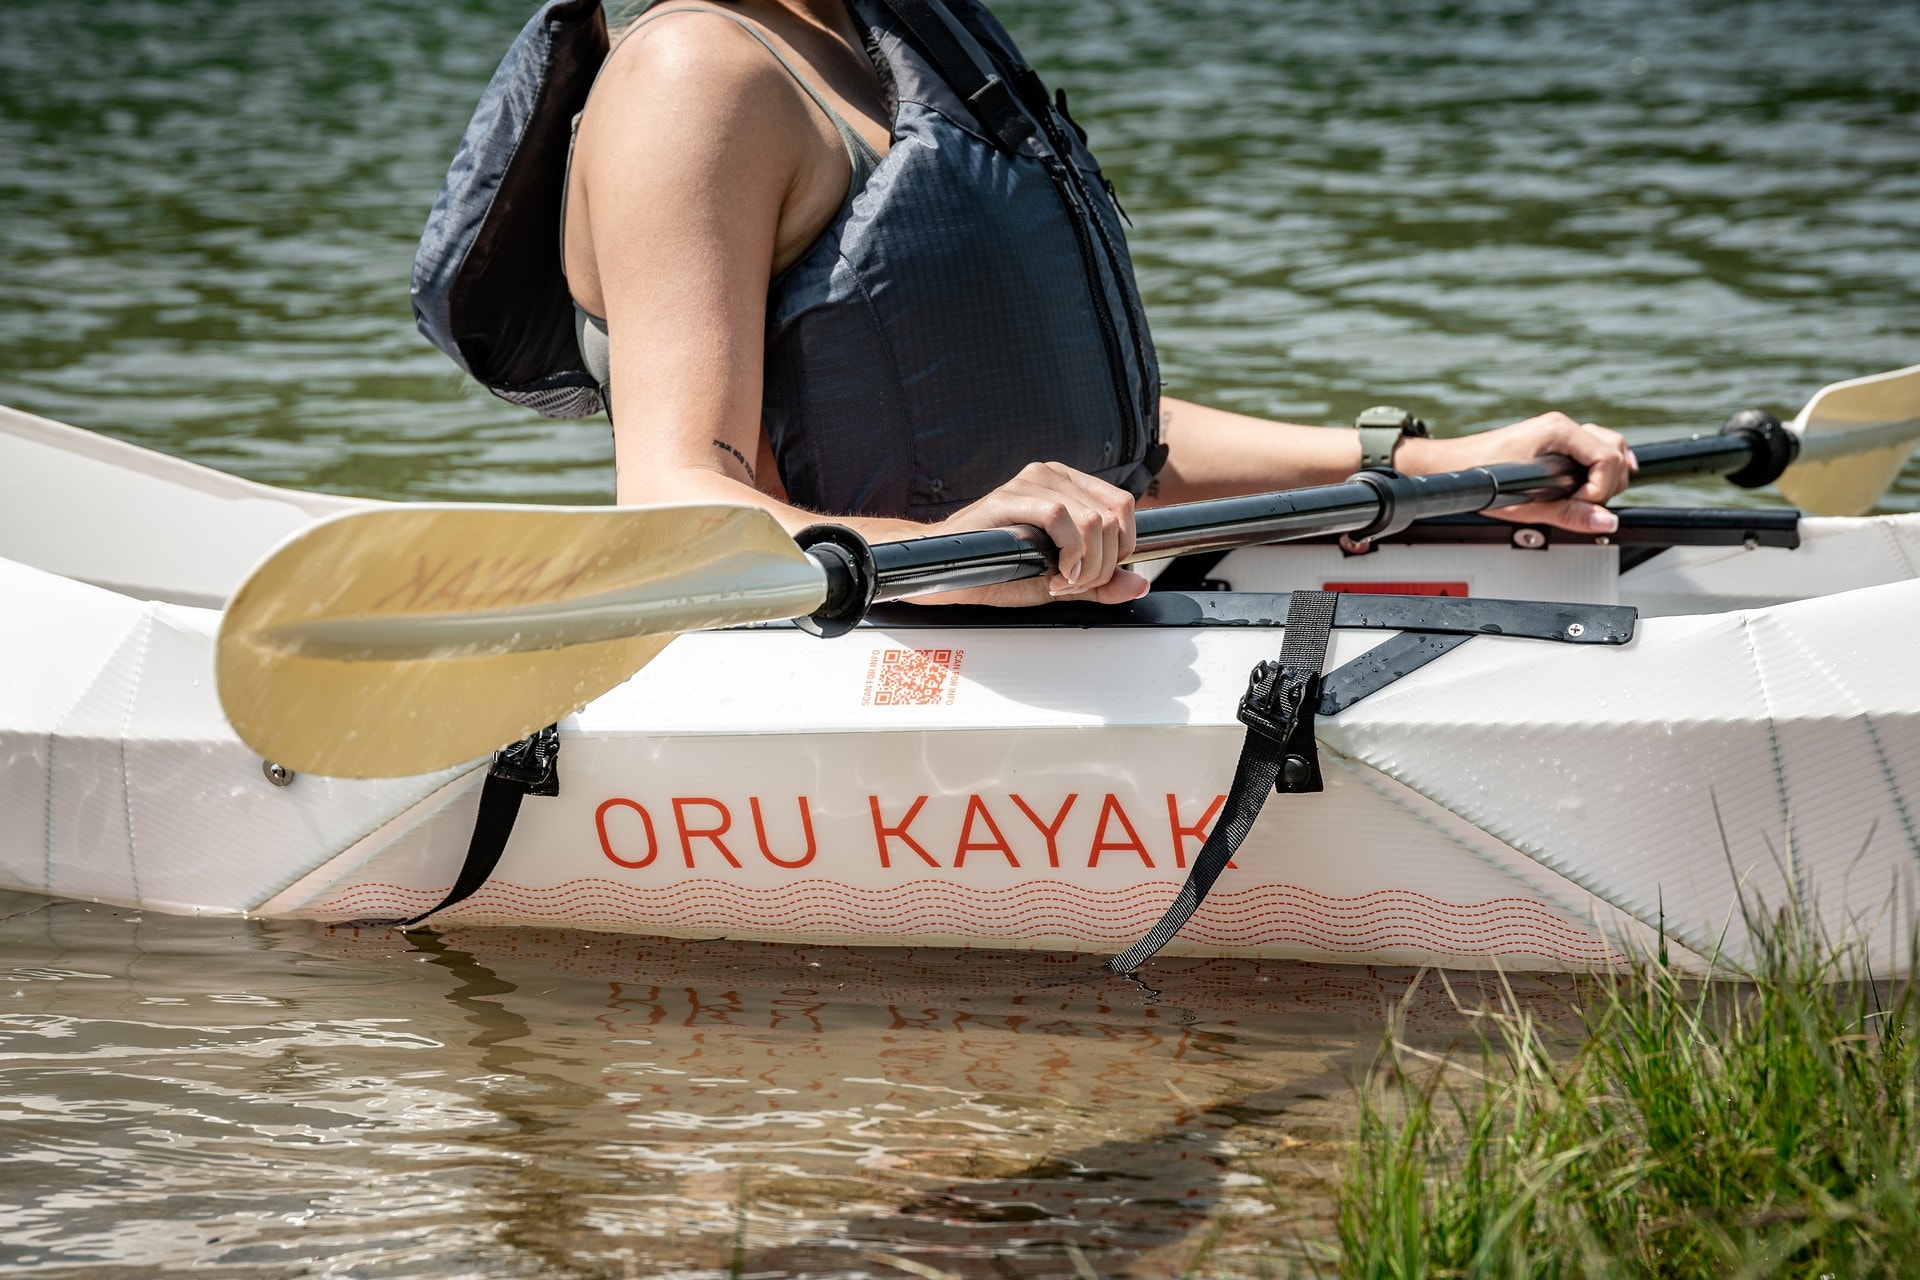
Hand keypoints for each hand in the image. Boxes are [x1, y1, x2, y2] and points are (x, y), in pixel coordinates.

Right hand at [929, 461, 1147, 605]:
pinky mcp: (1010, 497)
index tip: (1091, 574)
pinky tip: (1050, 573)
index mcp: (1069, 486)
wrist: (948, 569)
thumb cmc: (997, 568)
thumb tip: (1139, 584)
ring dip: (1084, 565)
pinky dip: (1066, 554)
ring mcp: (1031, 482)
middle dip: (1101, 565)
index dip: (1119, 549)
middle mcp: (1053, 476)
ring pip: (1093, 521)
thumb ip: (1101, 581)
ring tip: (1058, 581)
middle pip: (1112, 517)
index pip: (1123, 506)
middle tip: (1071, 584)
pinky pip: (1060, 518)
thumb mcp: (1060, 580)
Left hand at [1399, 412, 1636, 532]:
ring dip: (1607, 476)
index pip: (1607, 459)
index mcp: (1558, 431)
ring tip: (1587, 498)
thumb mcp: (1525, 504)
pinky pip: (1594, 449)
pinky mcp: (1556, 442)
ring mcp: (1560, 432)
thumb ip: (1568, 514)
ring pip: (1610, 447)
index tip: (1578, 507)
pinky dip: (1601, 467)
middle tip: (1580, 505)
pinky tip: (1598, 483)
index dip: (1599, 490)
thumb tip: (1605, 522)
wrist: (1453, 466)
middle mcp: (1563, 426)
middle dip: (1606, 484)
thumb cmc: (1480, 477)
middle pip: (1614, 452)